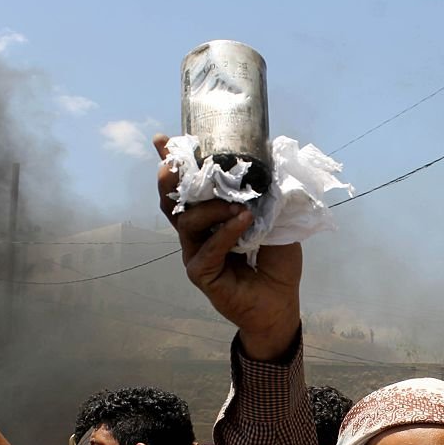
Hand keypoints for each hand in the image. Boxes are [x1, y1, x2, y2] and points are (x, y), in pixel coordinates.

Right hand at [154, 135, 301, 361]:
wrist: (280, 303)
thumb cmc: (276, 263)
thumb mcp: (275, 222)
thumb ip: (263, 198)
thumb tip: (264, 164)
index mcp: (210, 218)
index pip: (189, 188)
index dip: (175, 164)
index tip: (163, 141)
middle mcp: (197, 234)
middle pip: (173, 203)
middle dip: (171, 178)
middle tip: (173, 162)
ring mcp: (195, 253)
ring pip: (188, 222)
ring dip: (212, 208)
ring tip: (239, 205)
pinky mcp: (201, 273)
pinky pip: (207, 249)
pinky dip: (225, 233)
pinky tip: (242, 222)